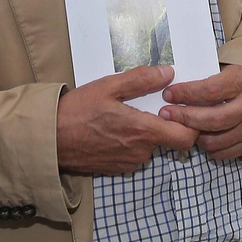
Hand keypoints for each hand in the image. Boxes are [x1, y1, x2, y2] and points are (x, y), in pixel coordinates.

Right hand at [56, 65, 199, 175]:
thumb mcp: (107, 87)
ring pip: (152, 147)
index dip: (191, 124)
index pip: (187, 137)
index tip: (180, 108)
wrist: (50, 141)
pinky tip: (116, 128)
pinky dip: (133, 142)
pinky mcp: (118, 169)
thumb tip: (169, 73)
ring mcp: (129, 163)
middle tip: (153, 105)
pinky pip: (136, 154)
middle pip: (170, 141)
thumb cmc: (77, 111)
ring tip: (128, 113)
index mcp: (143, 130)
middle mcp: (140, 152)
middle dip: (167, 124)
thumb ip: (140, 80)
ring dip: (147, 132)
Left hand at [157, 64, 241, 160]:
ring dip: (195, 136)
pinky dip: (209, 148)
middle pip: (214, 119)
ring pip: (217, 139)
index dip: (186, 94)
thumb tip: (171, 88)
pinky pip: (225, 152)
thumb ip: (201, 76)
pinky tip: (200, 137)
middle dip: (186, 118)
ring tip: (183, 127)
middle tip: (166, 114)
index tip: (168, 95)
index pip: (210, 90)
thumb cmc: (232, 77)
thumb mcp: (221, 67)